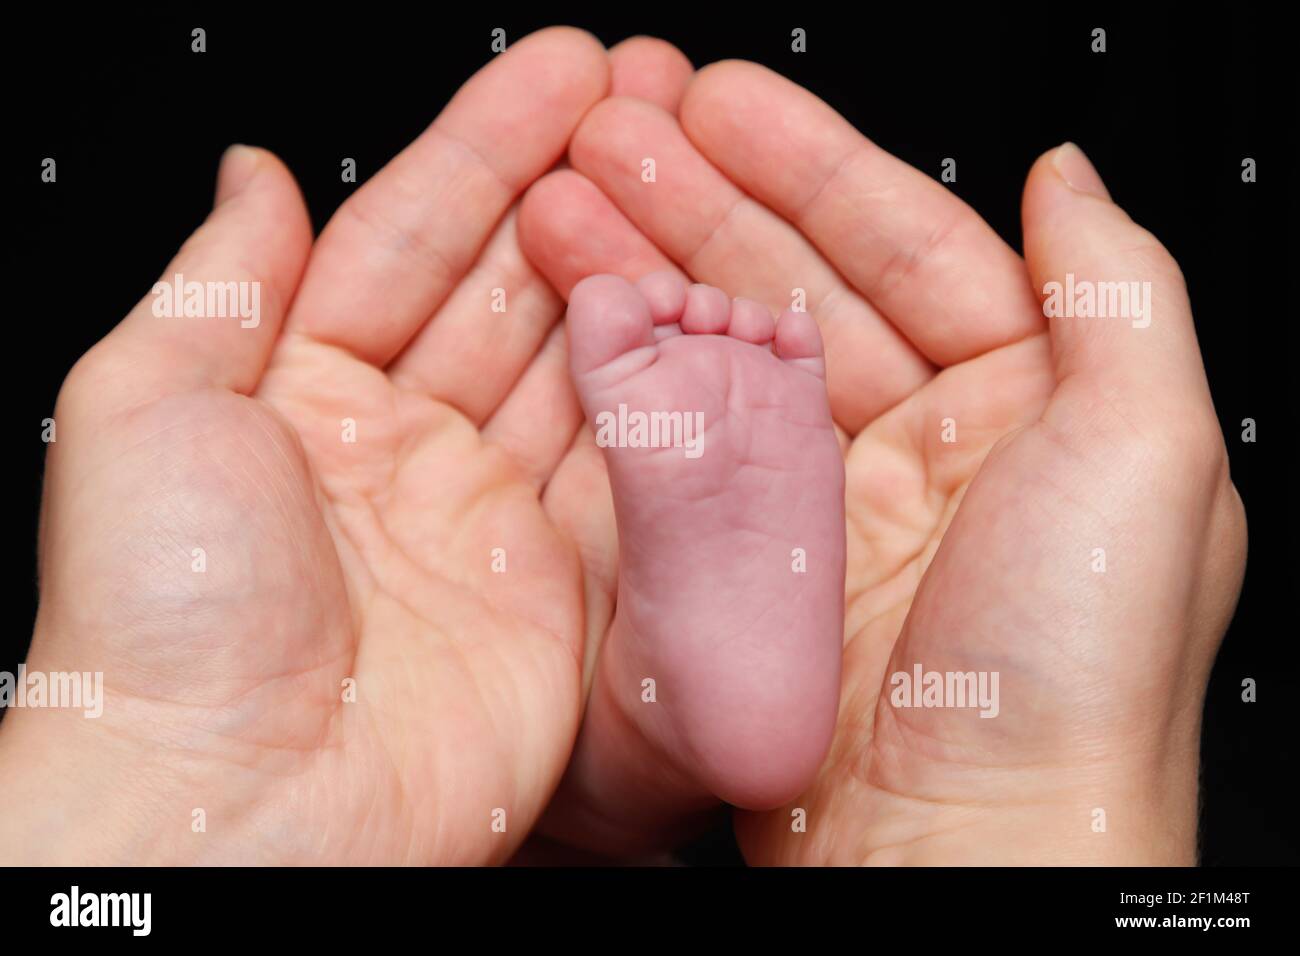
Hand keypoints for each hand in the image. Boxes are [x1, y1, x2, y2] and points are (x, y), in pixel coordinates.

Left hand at [0, 27, 609, 864]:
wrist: (241, 803)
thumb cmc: (160, 621)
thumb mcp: (142, 410)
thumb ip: (219, 283)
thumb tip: (256, 173)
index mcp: (302, 397)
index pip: (409, 239)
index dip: (485, 148)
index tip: (560, 73)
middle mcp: (403, 451)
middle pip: (509, 289)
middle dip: (580, 190)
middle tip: (650, 101)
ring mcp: (489, 517)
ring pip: (578, 366)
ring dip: (634, 274)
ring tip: (689, 183)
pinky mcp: (561, 589)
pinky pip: (626, 472)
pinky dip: (670, 396)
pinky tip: (705, 318)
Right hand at [517, 60, 1245, 862]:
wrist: (965, 855)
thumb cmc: (1080, 675)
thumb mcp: (1153, 453)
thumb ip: (1118, 291)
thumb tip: (1067, 173)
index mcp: (1025, 409)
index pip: (906, 247)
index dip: (810, 165)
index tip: (723, 104)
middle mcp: (923, 452)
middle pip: (796, 289)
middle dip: (703, 202)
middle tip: (615, 133)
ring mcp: (827, 512)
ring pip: (727, 360)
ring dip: (652, 274)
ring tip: (569, 202)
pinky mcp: (753, 573)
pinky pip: (687, 452)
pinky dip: (634, 381)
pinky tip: (588, 317)